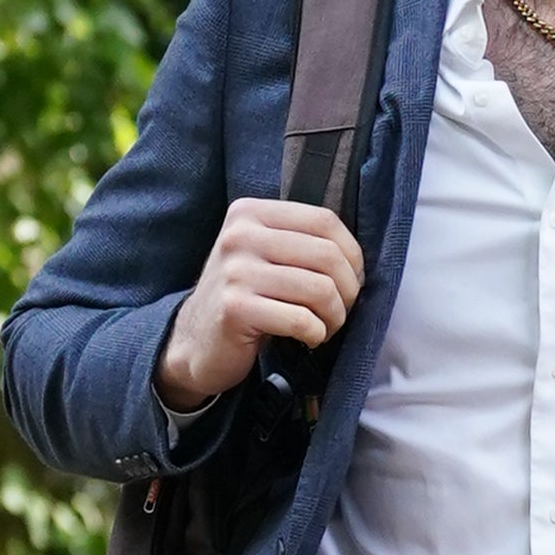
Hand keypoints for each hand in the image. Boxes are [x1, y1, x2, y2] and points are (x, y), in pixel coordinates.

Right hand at [155, 199, 364, 414]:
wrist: (196, 341)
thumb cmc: (245, 298)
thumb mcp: (264, 255)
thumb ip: (300, 243)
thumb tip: (359, 259)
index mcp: (250, 213)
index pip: (324, 220)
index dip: (353, 254)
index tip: (352, 279)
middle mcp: (240, 236)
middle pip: (327, 255)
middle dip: (349, 290)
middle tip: (340, 310)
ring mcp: (235, 271)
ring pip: (320, 290)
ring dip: (335, 317)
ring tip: (324, 326)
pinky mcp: (235, 309)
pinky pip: (301, 320)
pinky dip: (316, 334)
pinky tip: (307, 338)